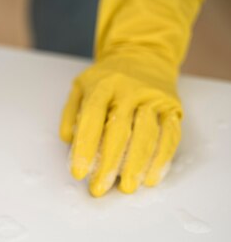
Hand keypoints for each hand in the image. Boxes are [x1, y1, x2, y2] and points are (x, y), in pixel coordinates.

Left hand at [59, 55, 181, 196]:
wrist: (143, 53)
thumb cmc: (106, 79)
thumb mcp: (80, 87)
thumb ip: (71, 114)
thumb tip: (68, 142)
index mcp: (103, 85)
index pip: (92, 118)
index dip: (84, 148)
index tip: (79, 173)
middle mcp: (130, 90)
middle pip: (120, 130)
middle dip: (109, 163)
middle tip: (100, 188)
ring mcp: (154, 98)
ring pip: (147, 134)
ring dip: (137, 164)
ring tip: (127, 187)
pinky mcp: (172, 107)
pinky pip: (169, 135)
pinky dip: (161, 159)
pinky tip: (151, 177)